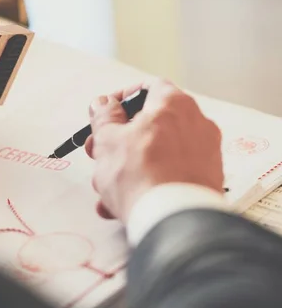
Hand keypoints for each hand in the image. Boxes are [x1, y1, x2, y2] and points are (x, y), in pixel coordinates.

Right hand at [85, 79, 223, 221]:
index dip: (122, 99)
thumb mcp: (108, 140)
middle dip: (119, 141)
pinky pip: (169, 175)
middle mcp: (196, 123)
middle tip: (100, 154)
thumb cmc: (141, 175)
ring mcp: (204, 153)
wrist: (173, 219)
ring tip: (108, 189)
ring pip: (156, 154)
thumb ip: (104, 117)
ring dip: (127, 168)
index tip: (106, 114)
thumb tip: (103, 104)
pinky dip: (147, 184)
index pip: (148, 87)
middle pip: (150, 124)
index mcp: (173, 104)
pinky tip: (124, 203)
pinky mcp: (206, 179)